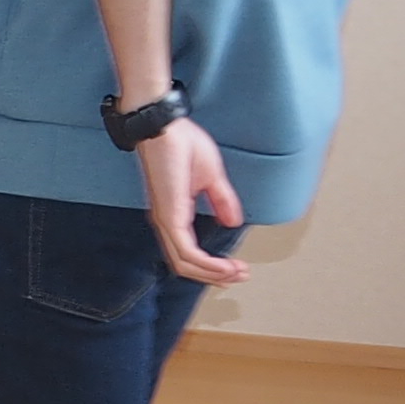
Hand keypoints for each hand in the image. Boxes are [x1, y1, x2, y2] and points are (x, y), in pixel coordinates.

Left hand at [143, 117, 245, 284]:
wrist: (164, 126)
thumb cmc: (181, 144)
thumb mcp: (211, 177)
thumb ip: (221, 201)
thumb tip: (232, 222)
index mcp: (173, 214)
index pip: (189, 253)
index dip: (212, 265)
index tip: (237, 268)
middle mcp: (166, 222)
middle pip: (186, 265)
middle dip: (215, 276)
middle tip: (240, 276)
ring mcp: (165, 220)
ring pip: (185, 264)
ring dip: (213, 274)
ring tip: (236, 274)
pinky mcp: (169, 216)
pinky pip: (186, 252)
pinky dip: (206, 264)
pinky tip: (224, 267)